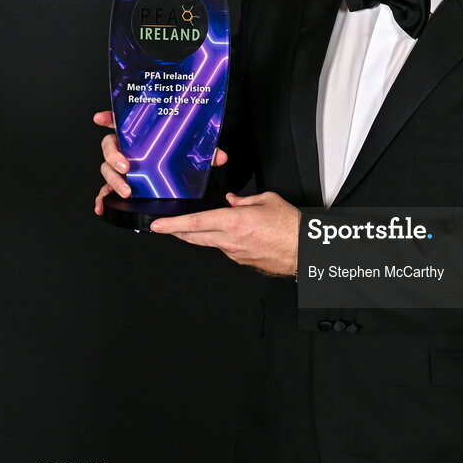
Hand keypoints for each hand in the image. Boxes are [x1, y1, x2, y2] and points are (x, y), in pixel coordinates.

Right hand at [92, 110, 227, 214]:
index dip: (109, 117)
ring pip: (106, 168)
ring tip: (126, 191)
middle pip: (109, 146)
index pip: (121, 120)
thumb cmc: (178, 155)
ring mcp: (120, 165)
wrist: (176, 174)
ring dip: (113, 180)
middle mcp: (126, 147)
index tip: (100, 118)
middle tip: (126, 167)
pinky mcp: (120, 182)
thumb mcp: (191, 151)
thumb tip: (219, 157)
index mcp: (139, 133)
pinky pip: (105, 189)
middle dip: (114, 156)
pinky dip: (102, 198)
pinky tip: (102, 206)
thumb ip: (204, 151)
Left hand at [149, 191, 300, 276]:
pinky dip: (223, 241)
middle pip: (194, 237)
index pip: (195, 223)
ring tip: (202, 225)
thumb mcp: (267, 200)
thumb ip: (245, 200)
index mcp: (234, 221)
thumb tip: (232, 200)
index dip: (173, 224)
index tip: (158, 225)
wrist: (303, 250)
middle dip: (177, 232)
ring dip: (202, 235)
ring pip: (209, 243)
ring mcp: (234, 254)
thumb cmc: (289, 225)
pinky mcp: (241, 262)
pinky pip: (225, 249)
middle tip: (165, 227)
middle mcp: (230, 240)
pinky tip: (232, 234)